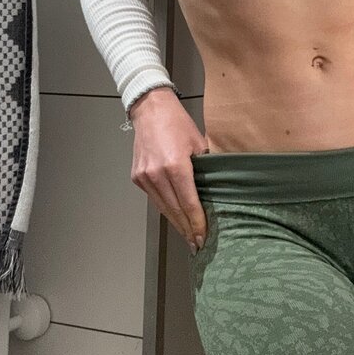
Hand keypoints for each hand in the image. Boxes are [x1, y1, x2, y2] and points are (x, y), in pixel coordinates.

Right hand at [128, 93, 208, 254]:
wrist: (150, 110)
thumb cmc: (178, 124)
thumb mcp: (199, 143)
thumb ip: (206, 168)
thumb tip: (216, 191)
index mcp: (175, 165)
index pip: (188, 203)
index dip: (197, 223)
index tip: (203, 238)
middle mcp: (157, 174)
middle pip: (175, 210)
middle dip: (187, 229)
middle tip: (198, 244)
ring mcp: (144, 177)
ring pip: (163, 207)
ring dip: (176, 223)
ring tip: (188, 236)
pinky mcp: (137, 177)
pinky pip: (154, 199)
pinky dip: (166, 208)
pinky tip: (175, 217)